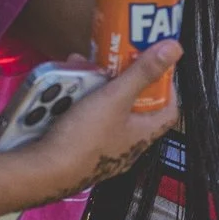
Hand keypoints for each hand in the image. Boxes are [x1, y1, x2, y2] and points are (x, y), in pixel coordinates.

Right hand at [19, 42, 180, 201]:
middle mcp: (125, 146)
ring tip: (81, 72)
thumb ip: (142, 72)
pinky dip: (76, 105)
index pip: (168, 110)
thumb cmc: (83, 139)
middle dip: (121, 82)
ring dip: (94, 90)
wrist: (43, 171)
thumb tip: (174, 48)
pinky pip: (83, 122)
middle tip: (112, 64)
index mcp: (142, 135)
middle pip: (132, 108)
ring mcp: (101, 150)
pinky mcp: (78, 151)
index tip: (156, 67)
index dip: (167, 87)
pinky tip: (63, 93)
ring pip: (104, 112)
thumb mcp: (115, 97)